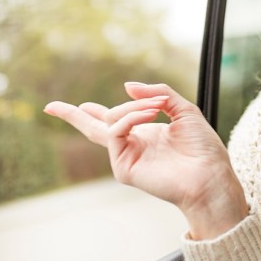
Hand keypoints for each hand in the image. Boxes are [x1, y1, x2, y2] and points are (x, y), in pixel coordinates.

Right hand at [44, 82, 248, 238]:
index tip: (82, 106)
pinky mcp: (123, 168)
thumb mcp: (184, 110)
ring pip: (109, 122)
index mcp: (147, 134)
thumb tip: (127, 86)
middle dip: (74, 116)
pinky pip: (117, 131)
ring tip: (157, 106)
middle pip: (95, 128)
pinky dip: (131, 117)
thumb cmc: (203, 147)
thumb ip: (158, 94)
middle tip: (51, 106)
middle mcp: (134, 145)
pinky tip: (149, 113)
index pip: (116, 121)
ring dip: (133, 107)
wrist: (210, 174)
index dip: (96, 112)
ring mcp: (126, 157)